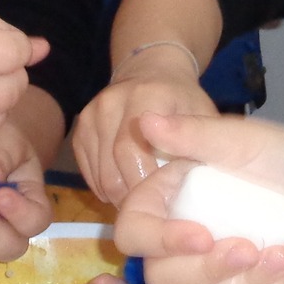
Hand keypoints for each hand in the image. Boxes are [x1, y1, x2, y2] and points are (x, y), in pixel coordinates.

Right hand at [70, 48, 217, 202]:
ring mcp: (90, 115)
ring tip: (145, 200)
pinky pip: (89, 174)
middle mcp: (111, 102)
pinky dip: (107, 189)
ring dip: (121, 197)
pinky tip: (128, 188)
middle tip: (156, 210)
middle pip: (113, 168)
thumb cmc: (184, 101)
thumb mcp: (204, 116)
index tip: (166, 201)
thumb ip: (199, 143)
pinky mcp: (79, 130)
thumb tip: (190, 181)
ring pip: (100, 177)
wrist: (152, 72)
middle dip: (134, 197)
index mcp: (145, 96)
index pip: (131, 151)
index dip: (146, 184)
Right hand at [110, 112, 283, 283]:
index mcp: (166, 204)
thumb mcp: (238, 141)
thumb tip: (143, 121)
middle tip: (248, 248)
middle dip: (206, 271)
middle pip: (159, 282)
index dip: (158, 243)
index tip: (201, 236)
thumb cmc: (283, 159)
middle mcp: (179, 246)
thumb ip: (190, 133)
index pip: (133, 234)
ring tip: (279, 255)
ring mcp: (210, 279)